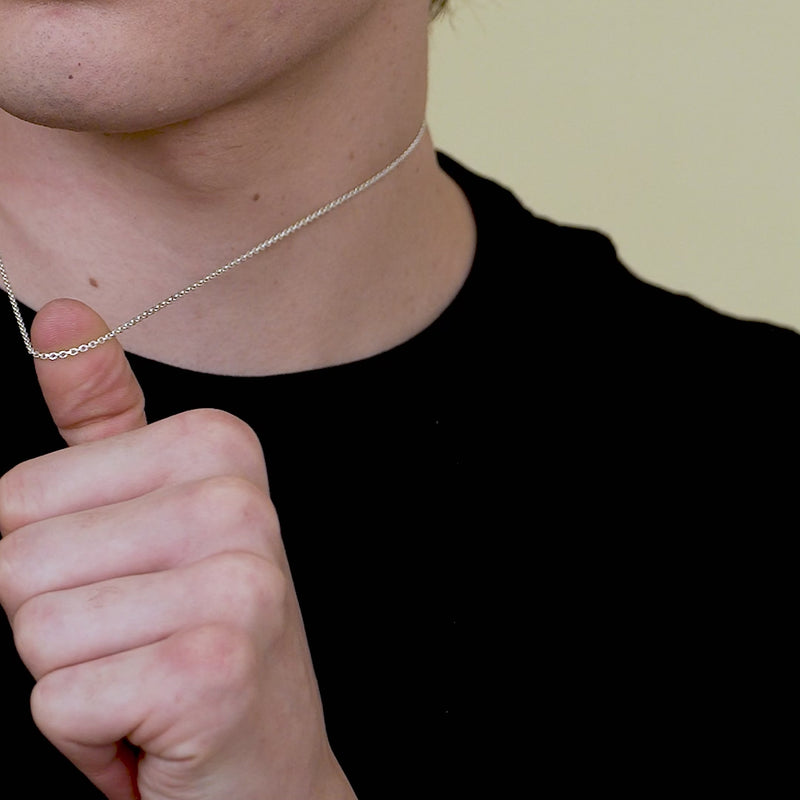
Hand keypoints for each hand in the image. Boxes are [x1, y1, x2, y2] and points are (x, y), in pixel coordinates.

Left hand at [0, 300, 354, 799]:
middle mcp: (235, 503)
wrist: (268, 762)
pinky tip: (153, 724)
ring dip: (71, 680)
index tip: (128, 586)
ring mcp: (234, 583)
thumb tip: (60, 315)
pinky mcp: (211, 669)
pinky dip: (86, 736)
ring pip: (31, 631)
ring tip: (146, 678)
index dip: (52, 560)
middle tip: (138, 641)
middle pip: (17, 561)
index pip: (20, 496)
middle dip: (56, 625)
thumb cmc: (200, 634)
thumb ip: (102, 418)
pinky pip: (57, 701)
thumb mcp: (149, 512)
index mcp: (217, 451)